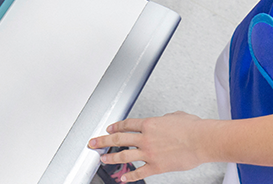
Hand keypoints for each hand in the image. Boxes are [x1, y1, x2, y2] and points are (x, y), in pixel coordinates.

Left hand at [88, 112, 205, 180]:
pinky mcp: (156, 166)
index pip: (126, 124)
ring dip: (111, 158)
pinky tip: (122, 178)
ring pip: (124, 155)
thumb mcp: (173, 116)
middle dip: (103, 140)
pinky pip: (139, 173)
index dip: (115, 126)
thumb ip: (162, 121)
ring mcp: (149, 153)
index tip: (109, 129)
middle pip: (119, 139)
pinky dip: (129, 176)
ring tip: (102, 159)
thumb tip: (162, 122)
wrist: (200, 140)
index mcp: (149, 123)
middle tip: (93, 142)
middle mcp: (146, 137)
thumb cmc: (191, 127)